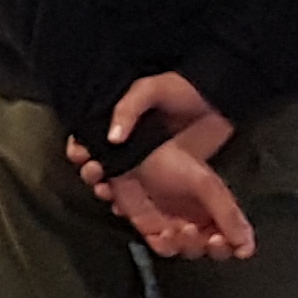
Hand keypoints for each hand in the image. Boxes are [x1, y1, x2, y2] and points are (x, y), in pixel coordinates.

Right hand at [66, 71, 236, 195]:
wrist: (217, 100)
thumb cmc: (181, 90)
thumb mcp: (150, 90)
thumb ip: (128, 109)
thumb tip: (112, 138)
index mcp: (118, 123)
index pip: (87, 140)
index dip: (79, 150)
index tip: (82, 157)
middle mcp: (128, 145)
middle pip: (98, 164)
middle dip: (92, 175)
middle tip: (99, 180)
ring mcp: (147, 162)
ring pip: (119, 183)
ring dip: (110, 193)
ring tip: (112, 198)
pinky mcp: (169, 176)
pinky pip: (147, 194)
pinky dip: (137, 205)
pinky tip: (130, 208)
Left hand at [105, 139, 256, 258]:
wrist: (133, 155)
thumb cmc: (172, 161)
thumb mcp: (206, 184)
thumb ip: (228, 214)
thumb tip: (247, 247)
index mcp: (217, 207)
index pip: (235, 236)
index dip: (236, 245)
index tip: (231, 245)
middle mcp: (199, 219)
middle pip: (214, 248)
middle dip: (213, 248)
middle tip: (208, 238)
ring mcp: (175, 225)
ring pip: (189, 250)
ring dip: (188, 245)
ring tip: (183, 229)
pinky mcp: (152, 228)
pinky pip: (163, 247)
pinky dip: (166, 245)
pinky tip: (164, 233)